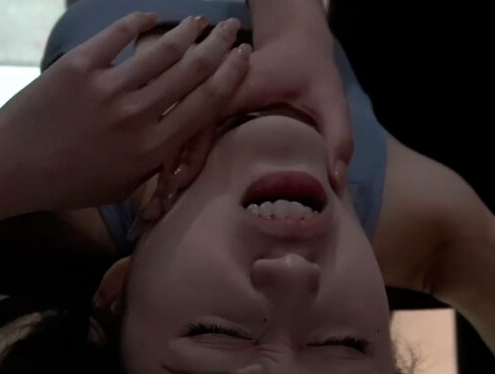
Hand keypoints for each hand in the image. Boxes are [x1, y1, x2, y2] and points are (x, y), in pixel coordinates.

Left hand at [0, 12, 249, 212]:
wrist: (7, 168)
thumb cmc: (65, 185)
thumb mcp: (121, 186)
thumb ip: (154, 161)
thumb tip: (178, 136)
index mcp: (153, 149)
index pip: (208, 103)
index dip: (232, 75)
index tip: (243, 56)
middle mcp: (138, 116)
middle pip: (194, 70)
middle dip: (219, 44)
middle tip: (231, 28)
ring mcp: (108, 89)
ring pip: (163, 49)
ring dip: (187, 30)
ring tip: (199, 21)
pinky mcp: (79, 68)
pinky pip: (119, 35)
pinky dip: (139, 22)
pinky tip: (150, 16)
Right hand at [168, 2, 353, 193]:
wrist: (295, 41)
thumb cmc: (312, 71)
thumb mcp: (332, 100)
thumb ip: (338, 137)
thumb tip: (335, 181)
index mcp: (237, 88)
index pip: (205, 120)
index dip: (191, 152)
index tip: (180, 185)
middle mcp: (215, 94)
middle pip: (181, 131)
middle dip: (168, 168)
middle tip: (157, 210)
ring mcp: (207, 101)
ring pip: (177, 134)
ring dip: (165, 168)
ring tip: (156, 209)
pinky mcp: (206, 111)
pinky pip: (185, 135)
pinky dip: (174, 161)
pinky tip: (167, 191)